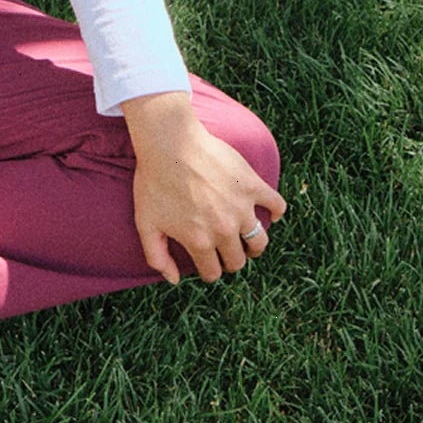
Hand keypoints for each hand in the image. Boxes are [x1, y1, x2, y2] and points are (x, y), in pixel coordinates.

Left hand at [120, 91, 286, 285]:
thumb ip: (157, 257)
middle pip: (238, 260)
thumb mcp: (146, 224)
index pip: (214, 272)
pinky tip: (270, 212)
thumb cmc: (154, 182)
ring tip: (247, 239)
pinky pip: (277, 204)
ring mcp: (241, 208)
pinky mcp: (252, 186)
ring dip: (254, 244)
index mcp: (199, 242)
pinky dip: (276, 211)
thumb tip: (174, 280)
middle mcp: (224, 229)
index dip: (209, 270)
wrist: (169, 143)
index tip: (207, 262)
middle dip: (231, 260)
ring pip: (259, 240)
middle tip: (225, 250)